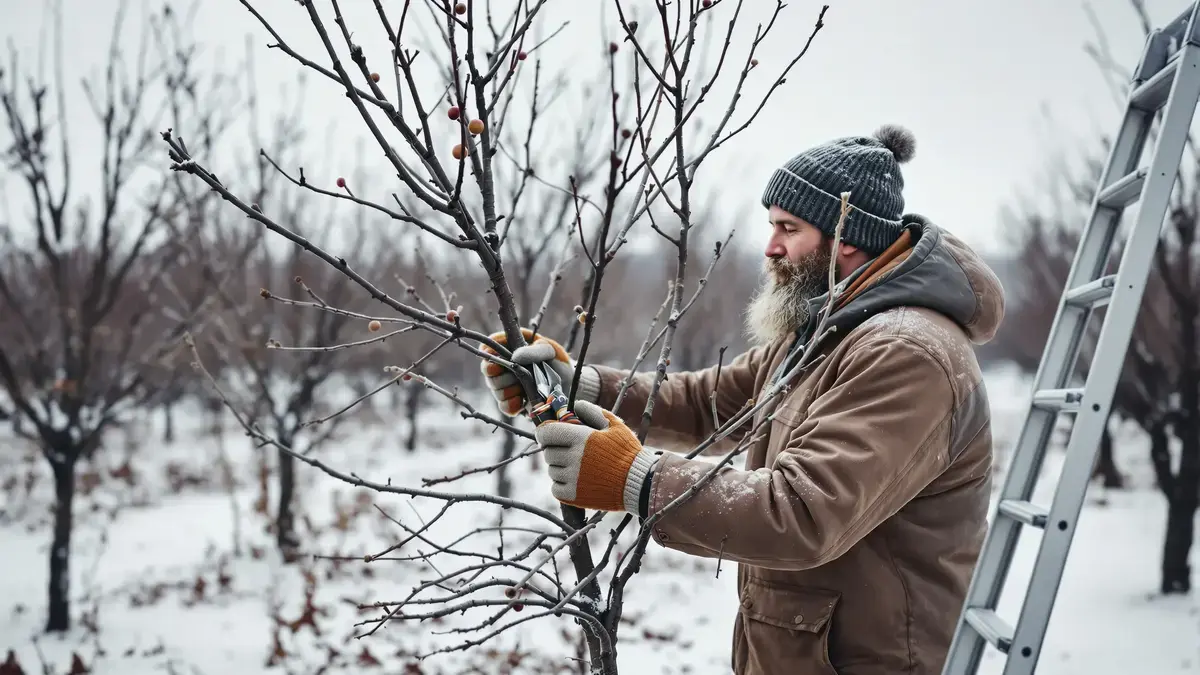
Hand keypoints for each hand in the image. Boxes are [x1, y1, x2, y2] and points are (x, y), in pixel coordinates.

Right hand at [479, 328, 579, 415]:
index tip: (497, 361)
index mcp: (510, 347)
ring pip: (494, 389)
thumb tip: (515, 357)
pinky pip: (502, 406)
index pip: (488, 346)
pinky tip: (523, 402)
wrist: (569, 386)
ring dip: (510, 390)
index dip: (488, 353)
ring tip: (526, 388)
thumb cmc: (557, 363)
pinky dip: (512, 405)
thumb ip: (534, 351)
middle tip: (519, 376)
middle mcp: (503, 365)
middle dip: (503, 375)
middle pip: (487, 370)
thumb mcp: (549, 351)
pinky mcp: (511, 402)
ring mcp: (505, 385)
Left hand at [534, 400, 657, 511]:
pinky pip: (555, 488)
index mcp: (580, 438)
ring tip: (579, 468)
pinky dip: (562, 484)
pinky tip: (578, 481)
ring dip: (560, 467)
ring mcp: (572, 478)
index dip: (544, 432)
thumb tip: (575, 405)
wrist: (639, 483)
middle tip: (570, 451)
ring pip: (552, 470)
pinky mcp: (573, 496)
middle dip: (556, 449)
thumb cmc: (627, 452)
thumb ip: (593, 412)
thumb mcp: (614, 425)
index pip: (546, 433)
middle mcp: (573, 458)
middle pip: (548, 452)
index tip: (549, 435)